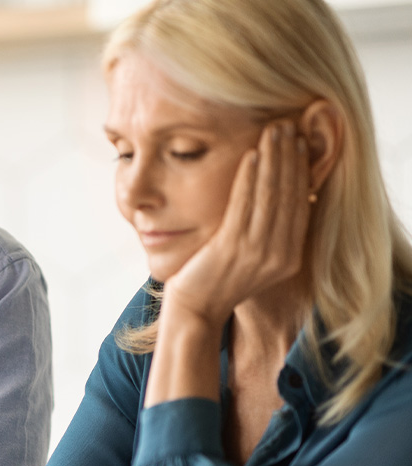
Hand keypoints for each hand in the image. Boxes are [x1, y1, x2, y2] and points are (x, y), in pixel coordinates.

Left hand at [164, 119, 311, 324]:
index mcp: (289, 257)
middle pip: (290, 196)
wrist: (194, 308)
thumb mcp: (253, 256)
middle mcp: (279, 256)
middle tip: (289, 125)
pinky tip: (251, 155)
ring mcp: (256, 253)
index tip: (300, 143)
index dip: (302, 170)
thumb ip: (269, 231)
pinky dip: (248, 177)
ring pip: (270, 196)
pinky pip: (243, 205)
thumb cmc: (217, 278)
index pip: (302, 205)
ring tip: (273, 131)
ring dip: (273, 159)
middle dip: (290, 157)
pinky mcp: (232, 248)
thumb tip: (278, 194)